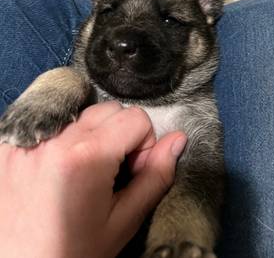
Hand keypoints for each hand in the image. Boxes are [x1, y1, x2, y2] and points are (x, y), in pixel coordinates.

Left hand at [0, 101, 186, 257]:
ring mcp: (27, 139)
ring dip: (91, 133)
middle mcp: (54, 138)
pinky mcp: (9, 143)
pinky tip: (59, 165)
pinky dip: (63, 135)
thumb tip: (178, 139)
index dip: (143, 144)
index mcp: (86, 156)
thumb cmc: (70, 254)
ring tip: (83, 169)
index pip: (136, 117)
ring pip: (81, 112)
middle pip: (109, 110)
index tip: (131, 170)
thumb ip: (156, 176)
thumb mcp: (122, 221)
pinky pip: (50, 120)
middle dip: (119, 135)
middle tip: (109, 171)